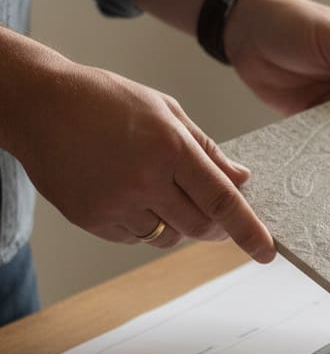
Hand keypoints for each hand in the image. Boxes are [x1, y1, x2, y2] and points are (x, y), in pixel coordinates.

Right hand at [7, 52, 274, 260]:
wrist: (38, 105)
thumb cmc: (106, 102)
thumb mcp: (165, 111)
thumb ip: (207, 150)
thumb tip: (242, 179)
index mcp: (169, 148)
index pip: (221, 200)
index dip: (248, 229)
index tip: (266, 252)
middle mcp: (144, 180)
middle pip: (200, 227)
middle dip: (215, 227)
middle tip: (214, 215)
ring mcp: (116, 203)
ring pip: (169, 236)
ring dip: (178, 223)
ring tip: (158, 190)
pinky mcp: (93, 219)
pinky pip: (137, 238)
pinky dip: (146, 225)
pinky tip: (130, 194)